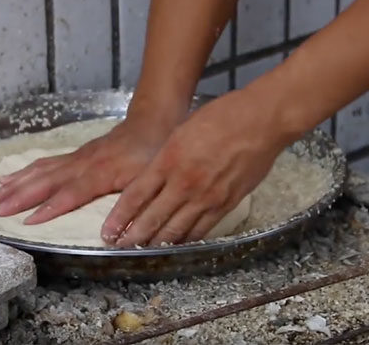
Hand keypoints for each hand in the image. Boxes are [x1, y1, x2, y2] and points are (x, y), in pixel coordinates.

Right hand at [0, 111, 175, 228]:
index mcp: (100, 174)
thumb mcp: (148, 181)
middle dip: (19, 196)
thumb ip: (132, 206)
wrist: (151, 122)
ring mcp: (75, 158)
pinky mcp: (73, 154)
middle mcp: (82, 164)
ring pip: (40, 171)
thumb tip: (116, 235)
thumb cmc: (151, 153)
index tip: (27, 221)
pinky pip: (44, 163)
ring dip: (15, 184)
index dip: (50, 208)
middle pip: (46, 181)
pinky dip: (24, 171)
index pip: (70, 194)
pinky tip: (9, 176)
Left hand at [101, 89, 292, 246]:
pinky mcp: (226, 204)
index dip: (120, 217)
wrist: (261, 121)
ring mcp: (206, 197)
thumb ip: (164, 158)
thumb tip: (150, 180)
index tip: (108, 231)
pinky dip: (185, 240)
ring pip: (176, 230)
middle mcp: (184, 182)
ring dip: (156, 243)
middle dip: (132, 236)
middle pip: (152, 218)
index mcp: (169, 160)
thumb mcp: (180, 131)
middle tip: (118, 247)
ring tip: (141, 251)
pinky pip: (201, 229)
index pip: (136, 195)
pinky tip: (174, 245)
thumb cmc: (220, 117)